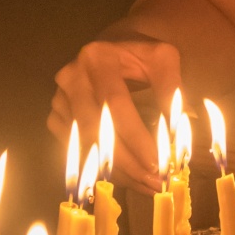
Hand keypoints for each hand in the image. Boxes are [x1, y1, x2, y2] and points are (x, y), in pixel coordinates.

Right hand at [48, 35, 181, 192]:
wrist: (112, 49)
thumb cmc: (140, 55)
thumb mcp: (162, 59)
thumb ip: (171, 87)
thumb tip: (179, 126)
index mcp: (96, 58)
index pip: (115, 104)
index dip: (135, 136)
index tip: (157, 161)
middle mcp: (71, 78)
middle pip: (95, 130)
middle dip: (126, 161)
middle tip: (154, 181)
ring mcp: (59, 100)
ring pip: (84, 146)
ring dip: (116, 171)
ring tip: (146, 185)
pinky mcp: (56, 119)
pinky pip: (77, 152)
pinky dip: (104, 169)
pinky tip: (129, 179)